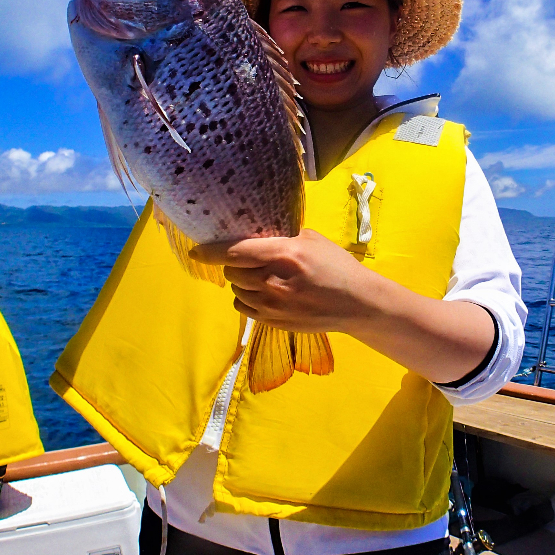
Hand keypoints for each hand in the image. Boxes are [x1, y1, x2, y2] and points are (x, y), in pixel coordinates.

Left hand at [192, 230, 373, 334]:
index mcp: (283, 254)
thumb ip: (281, 236)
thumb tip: (254, 232)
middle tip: (247, 259)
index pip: (235, 252)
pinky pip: (244, 308)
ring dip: (241, 281)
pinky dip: (247, 298)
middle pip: (232, 271)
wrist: (357, 303)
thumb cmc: (336, 266)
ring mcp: (272, 305)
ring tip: (259, 276)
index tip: (197, 250)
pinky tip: (263, 292)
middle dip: (234, 263)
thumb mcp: (311, 239)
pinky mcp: (274, 322)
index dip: (210, 251)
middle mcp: (273, 281)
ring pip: (236, 290)